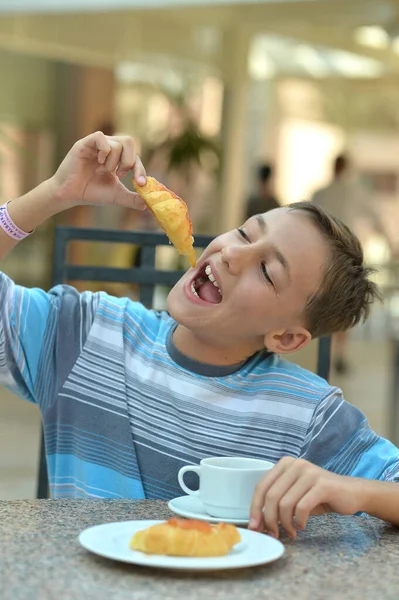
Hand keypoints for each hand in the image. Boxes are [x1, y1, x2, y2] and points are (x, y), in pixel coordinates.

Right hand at [49, 131, 146, 209]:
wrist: (71, 195)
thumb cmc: (91, 192)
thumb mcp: (115, 196)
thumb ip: (131, 198)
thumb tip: (147, 203)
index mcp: (117, 158)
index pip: (135, 157)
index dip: (140, 169)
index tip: (140, 183)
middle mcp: (109, 148)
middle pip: (129, 142)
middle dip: (129, 161)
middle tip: (120, 174)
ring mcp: (97, 145)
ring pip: (117, 143)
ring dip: (113, 162)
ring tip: (101, 172)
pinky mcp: (85, 144)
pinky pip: (100, 137)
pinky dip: (104, 151)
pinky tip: (98, 163)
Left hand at [249, 457, 363, 538]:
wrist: (352, 493)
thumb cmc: (320, 496)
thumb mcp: (295, 495)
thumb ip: (277, 502)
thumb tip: (258, 523)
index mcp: (285, 464)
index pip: (261, 486)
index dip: (255, 508)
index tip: (254, 527)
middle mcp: (295, 464)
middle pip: (271, 496)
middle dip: (269, 520)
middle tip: (274, 534)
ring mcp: (309, 472)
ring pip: (285, 504)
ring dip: (286, 524)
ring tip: (291, 532)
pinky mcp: (322, 484)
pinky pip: (302, 507)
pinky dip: (299, 521)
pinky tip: (302, 526)